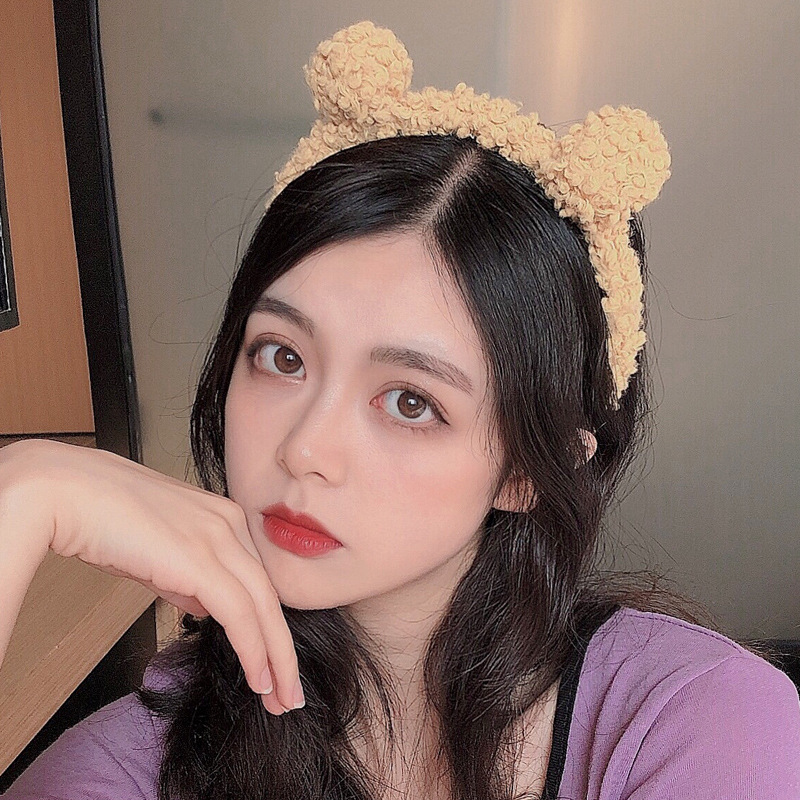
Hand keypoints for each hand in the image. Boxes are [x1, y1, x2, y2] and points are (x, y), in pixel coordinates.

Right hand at [0, 439, 301, 714]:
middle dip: (282, 648)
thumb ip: (188, 577)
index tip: (274, 661)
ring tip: (282, 698)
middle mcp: (230, 523)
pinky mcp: (201, 559)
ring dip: (277, 658)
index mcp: (224, 517)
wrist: (66, 492)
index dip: (269, 624)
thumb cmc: (102, 518)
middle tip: (289, 691)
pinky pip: (241, 613)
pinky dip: (254, 649)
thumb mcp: (159, 550)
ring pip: (264, 607)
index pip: (258, 580)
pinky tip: (260, 679)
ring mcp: (219, 538)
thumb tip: (206, 606)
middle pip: (270, 595)